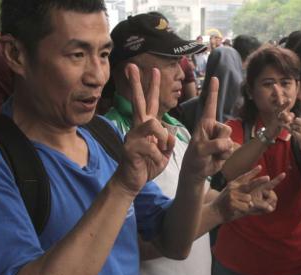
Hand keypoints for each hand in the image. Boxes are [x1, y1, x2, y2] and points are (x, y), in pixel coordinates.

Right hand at [113, 64, 174, 194]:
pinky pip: (152, 147)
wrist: (132, 182)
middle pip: (138, 101)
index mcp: (146, 127)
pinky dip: (159, 157)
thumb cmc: (147, 165)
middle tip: (132, 66)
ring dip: (162, 137)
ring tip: (162, 149)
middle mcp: (137, 128)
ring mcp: (132, 136)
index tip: (155, 70)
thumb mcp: (163, 153)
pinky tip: (156, 163)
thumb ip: (168, 142)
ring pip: (152, 123)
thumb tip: (170, 134)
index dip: (153, 87)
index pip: (150, 103)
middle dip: (136, 83)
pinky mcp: (130, 148)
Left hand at [182, 77, 233, 181]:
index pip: (210, 105)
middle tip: (209, 149)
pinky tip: (217, 158)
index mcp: (205, 123)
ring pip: (230, 140)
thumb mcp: (200, 150)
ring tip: (211, 154)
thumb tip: (227, 144)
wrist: (197, 171)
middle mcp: (214, 127)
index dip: (213, 92)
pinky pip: (232, 149)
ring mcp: (221, 137)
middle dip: (220, 141)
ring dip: (222, 150)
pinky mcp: (227, 147)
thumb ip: (214, 145)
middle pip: (226, 129)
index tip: (214, 78)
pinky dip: (225, 156)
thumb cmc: (194, 158)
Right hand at [214, 166, 285, 220]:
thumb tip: (251, 188)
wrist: (214, 212)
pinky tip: (236, 210)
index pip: (244, 177)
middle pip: (249, 185)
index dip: (252, 172)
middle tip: (268, 177)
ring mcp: (232, 196)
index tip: (260, 167)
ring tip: (238, 206)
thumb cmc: (224, 202)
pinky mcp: (232, 204)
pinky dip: (244, 210)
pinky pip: (245, 207)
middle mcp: (232, 188)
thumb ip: (239, 188)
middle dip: (259, 181)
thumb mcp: (230, 191)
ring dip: (247, 204)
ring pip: (248, 199)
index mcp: (233, 184)